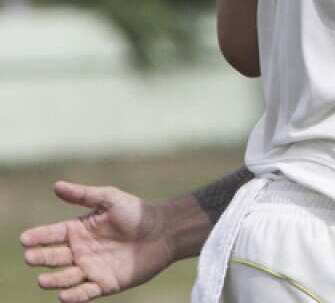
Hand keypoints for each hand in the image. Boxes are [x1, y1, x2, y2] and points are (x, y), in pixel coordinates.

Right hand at [20, 181, 175, 301]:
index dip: (38, 237)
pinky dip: (73, 296)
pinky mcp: (105, 284)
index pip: (51, 235)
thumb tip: (56, 186)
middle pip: (53, 257)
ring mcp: (91, 268)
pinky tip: (64, 296)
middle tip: (31, 257)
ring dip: (53, 280)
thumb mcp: (110, 199)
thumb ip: (84, 195)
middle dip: (40, 257)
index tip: (25, 239)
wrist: (165, 231)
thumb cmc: (137, 212)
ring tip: (42, 279)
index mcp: (78, 230)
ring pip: (65, 278)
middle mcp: (80, 251)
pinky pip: (85, 292)